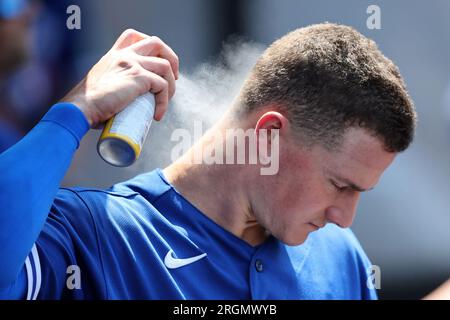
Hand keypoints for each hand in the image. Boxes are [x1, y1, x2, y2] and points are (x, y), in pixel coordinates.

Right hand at [61, 29, 178, 126]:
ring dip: (172, 85)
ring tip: (165, 102)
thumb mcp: (102, 83)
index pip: (134, 37)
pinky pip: (163, 86)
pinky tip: (157, 114)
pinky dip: (164, 102)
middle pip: (156, 43)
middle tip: (173, 78)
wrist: (81, 108)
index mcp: (114, 55)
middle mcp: (124, 55)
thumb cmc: (89, 104)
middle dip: (171, 58)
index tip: (158, 62)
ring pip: (165, 66)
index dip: (152, 47)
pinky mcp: (138, 77)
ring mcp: (132, 64)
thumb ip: (115, 81)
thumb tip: (128, 98)